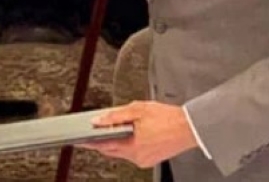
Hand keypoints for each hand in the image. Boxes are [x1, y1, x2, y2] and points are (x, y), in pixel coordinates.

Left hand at [78, 101, 197, 168]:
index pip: (103, 146)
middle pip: (111, 150)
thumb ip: (115, 116)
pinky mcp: (150, 159)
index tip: (78, 139)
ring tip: (112, 128)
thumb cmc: (168, 118)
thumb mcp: (137, 110)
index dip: (89, 141)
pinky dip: (127, 144)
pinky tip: (128, 134)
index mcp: (133, 147)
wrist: (190, 127)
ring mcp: (144, 160)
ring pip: (122, 152)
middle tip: (93, 131)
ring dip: (116, 141)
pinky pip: (132, 152)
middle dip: (101, 141)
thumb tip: (98, 120)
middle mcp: (138, 157)